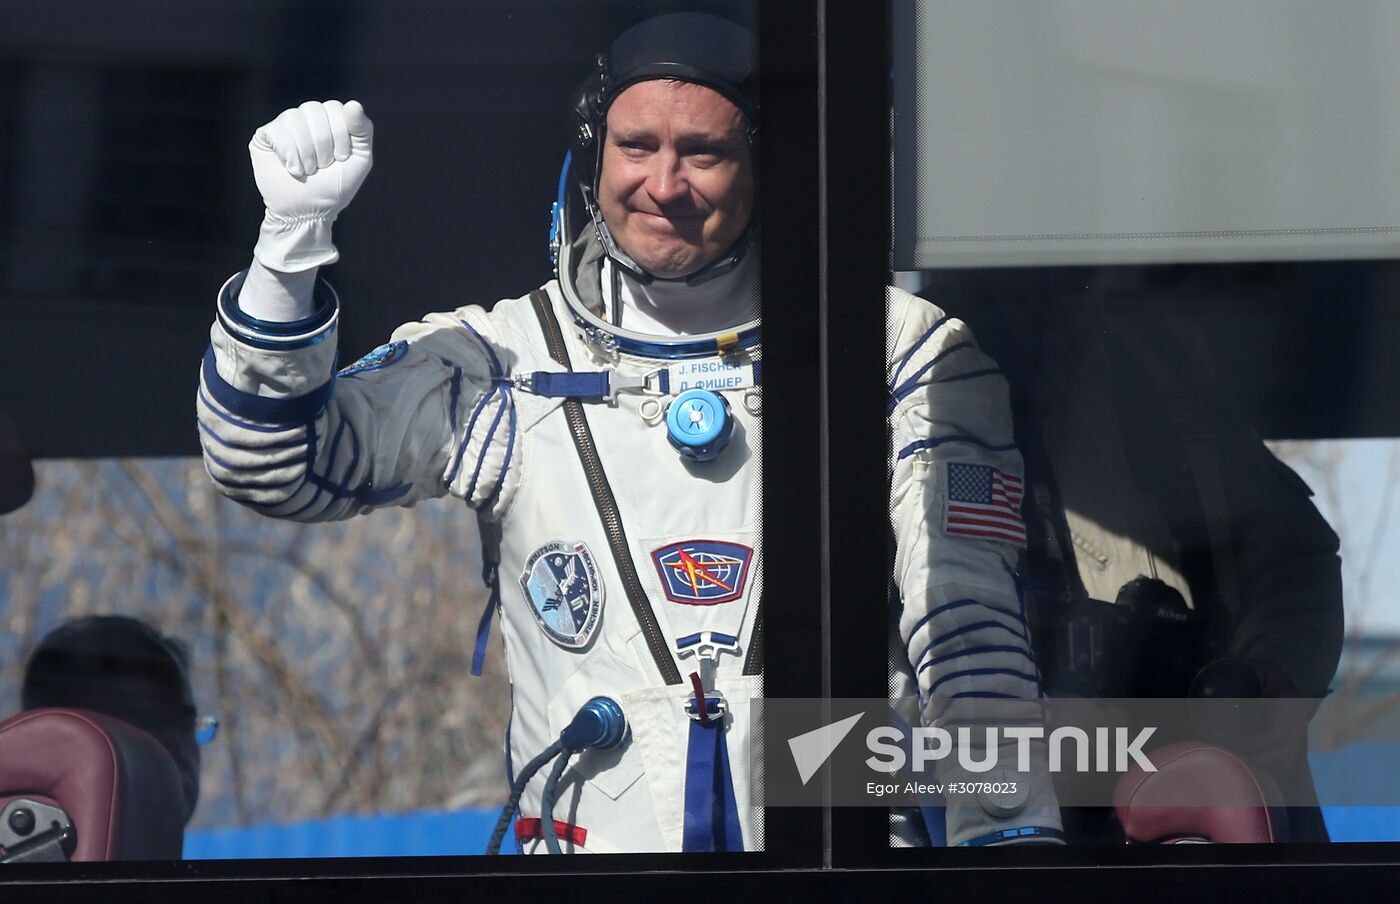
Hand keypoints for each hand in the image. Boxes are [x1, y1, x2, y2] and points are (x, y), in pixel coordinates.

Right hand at [249, 99, 373, 271]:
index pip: (334, 107)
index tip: (341, 159)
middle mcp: (305, 118)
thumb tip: (354, 104)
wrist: (309, 212)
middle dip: (322, 144)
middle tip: (322, 167)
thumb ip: (362, 131)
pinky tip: (292, 169)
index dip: (340, 135)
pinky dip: (288, 153)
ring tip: (307, 171)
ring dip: (306, 152)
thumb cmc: (335, 188)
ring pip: (293, 118)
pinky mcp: (264, 137)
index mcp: (329, 119)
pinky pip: (276, 130)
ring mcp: (284, 125)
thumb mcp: (360, 160)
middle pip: (313, 109)